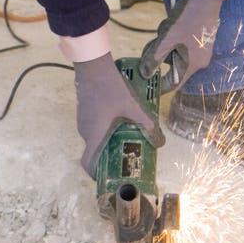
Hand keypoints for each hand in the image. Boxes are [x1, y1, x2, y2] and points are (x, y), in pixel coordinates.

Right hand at [74, 51, 164, 177]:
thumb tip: (160, 142)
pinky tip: (118, 121)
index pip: (88, 164)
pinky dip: (103, 130)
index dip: (96, 174)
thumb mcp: (132, 106)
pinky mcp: (84, 110)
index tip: (109, 177)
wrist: (92, 65)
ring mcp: (82, 120)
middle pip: (95, 151)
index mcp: (95, 135)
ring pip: (94, 138)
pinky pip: (93, 127)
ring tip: (126, 137)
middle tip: (127, 155)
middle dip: (109, 157)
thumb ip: (146, 123)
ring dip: (107, 142)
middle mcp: (85, 131)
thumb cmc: (110, 88)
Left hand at [139, 0, 228, 93]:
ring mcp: (200, 49)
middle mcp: (198, 60)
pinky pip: (181, 42)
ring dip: (166, 41)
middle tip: (152, 43)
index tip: (146, 85)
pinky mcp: (199, 38)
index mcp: (192, 65)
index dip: (159, 86)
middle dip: (160, 54)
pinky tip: (172, 23)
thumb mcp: (166, 39)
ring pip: (175, 51)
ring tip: (166, 26)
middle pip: (172, 64)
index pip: (174, 83)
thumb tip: (144, 74)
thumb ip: (154, 58)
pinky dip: (173, 35)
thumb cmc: (187, 20)